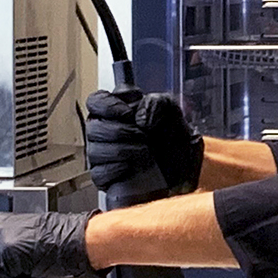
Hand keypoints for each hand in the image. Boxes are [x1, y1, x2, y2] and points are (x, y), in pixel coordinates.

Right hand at [85, 89, 203, 193]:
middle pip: (94, 126)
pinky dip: (118, 168)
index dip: (108, 105)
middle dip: (122, 131)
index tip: (128, 112)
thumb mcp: (171, 111)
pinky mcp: (103, 176)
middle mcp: (104, 129)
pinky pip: (100, 172)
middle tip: (143, 135)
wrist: (184, 166)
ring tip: (144, 151)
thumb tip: (140, 119)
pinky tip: (133, 166)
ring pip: (95, 150)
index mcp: (116, 109)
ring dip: (124, 150)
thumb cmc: (173, 136)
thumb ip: (156, 103)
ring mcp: (100, 154)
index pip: (96, 101)